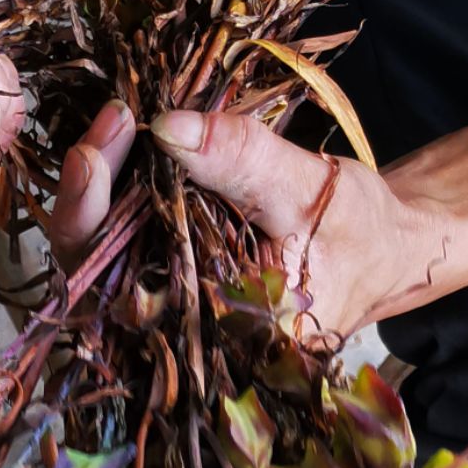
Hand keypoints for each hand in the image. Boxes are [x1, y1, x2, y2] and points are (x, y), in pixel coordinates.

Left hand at [49, 102, 455, 341]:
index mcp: (214, 345)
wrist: (380, 251)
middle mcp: (179, 342)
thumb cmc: (360, 234)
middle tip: (105, 125)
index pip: (119, 296)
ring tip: (115, 122)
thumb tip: (165, 127)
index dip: (92, 225)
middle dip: (88, 199)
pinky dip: (119, 195)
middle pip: (96, 279)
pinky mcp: (171, 284)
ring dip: (101, 190)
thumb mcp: (309, 190)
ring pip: (103, 260)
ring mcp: (170, 315)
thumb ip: (242, 162)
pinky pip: (124, 246)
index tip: (92, 157)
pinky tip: (124, 143)